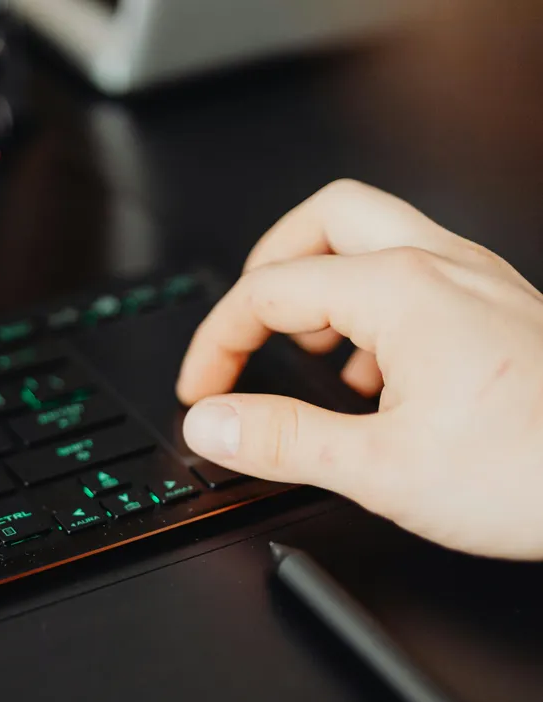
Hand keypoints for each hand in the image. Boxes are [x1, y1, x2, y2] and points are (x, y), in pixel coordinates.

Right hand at [176, 180, 542, 559]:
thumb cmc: (537, 471)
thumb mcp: (382, 469)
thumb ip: (281, 441)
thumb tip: (212, 424)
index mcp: (400, 290)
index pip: (268, 289)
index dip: (217, 342)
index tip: (202, 392)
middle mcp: (441, 267)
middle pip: (323, 220)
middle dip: (268, 270)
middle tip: (246, 329)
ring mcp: (478, 282)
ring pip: (374, 240)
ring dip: (324, 288)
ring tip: (308, 357)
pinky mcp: (501, 310)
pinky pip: (417, 275)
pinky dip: (373, 310)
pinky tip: (378, 378)